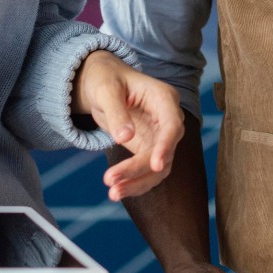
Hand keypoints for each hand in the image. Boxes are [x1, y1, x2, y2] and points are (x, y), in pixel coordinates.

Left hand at [73, 50, 183, 199]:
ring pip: (159, 167)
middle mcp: (167, 119)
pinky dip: (134, 182)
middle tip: (112, 183)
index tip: (156, 165)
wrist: (101, 82)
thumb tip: (124, 138)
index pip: (172, 125)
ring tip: (113, 193)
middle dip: (140, 169)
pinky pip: (147, 171)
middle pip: (165, 150)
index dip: (166, 146)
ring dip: (138, 182)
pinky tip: (117, 191)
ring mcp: (159, 136)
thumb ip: (117, 112)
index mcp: (163, 98)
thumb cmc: (106, 79)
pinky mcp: (148, 148)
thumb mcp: (106, 90)